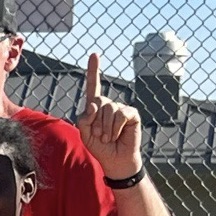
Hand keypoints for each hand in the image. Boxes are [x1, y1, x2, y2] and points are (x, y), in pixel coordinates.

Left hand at [76, 53, 143, 180]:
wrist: (115, 161)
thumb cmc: (99, 147)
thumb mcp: (84, 134)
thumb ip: (84, 118)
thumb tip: (93, 104)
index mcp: (96, 108)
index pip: (94, 87)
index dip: (94, 71)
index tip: (95, 54)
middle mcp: (108, 105)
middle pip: (98, 102)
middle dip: (95, 122)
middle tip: (99, 136)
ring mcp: (121, 108)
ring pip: (108, 109)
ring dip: (104, 128)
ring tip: (107, 138)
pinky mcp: (131, 114)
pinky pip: (120, 114)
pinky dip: (115, 128)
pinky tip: (117, 136)